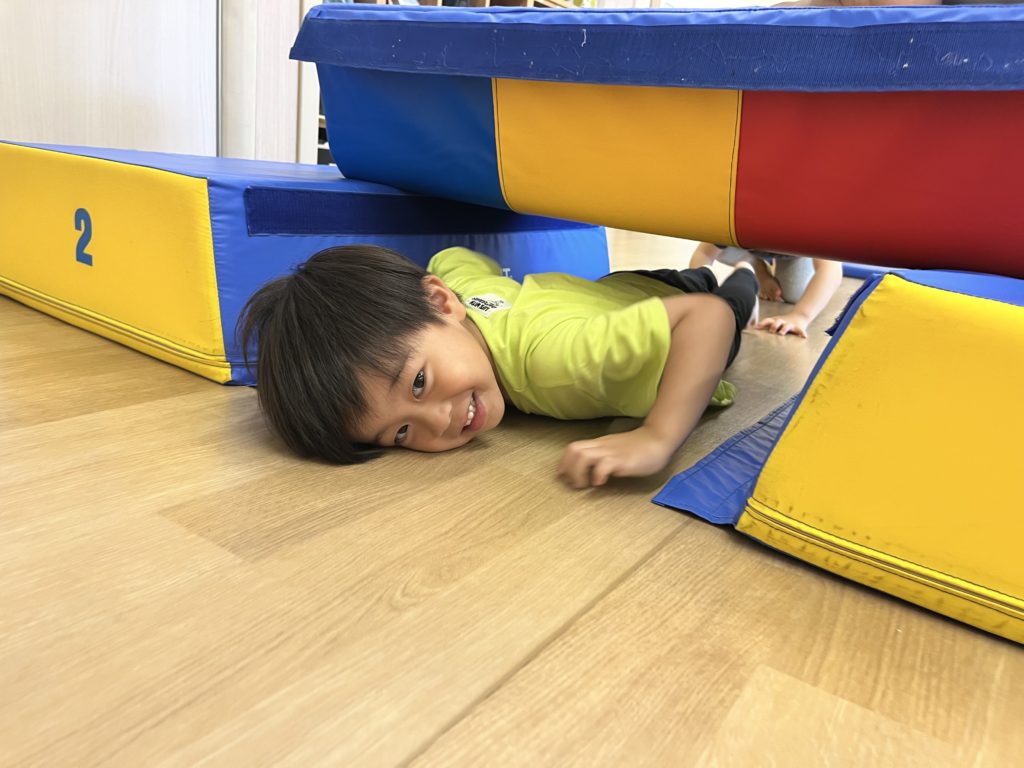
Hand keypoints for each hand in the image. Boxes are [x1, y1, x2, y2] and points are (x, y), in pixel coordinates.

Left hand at [558, 426, 675, 488]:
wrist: (658, 440)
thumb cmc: (639, 448)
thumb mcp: (615, 450)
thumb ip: (603, 457)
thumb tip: (590, 471)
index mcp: (599, 445)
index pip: (573, 447)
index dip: (564, 462)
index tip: (563, 475)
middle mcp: (602, 447)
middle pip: (574, 450)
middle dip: (567, 468)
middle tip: (573, 484)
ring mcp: (612, 452)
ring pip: (584, 455)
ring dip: (578, 472)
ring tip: (583, 485)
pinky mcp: (622, 460)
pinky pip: (604, 465)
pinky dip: (597, 475)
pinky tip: (600, 483)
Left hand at [754, 311, 809, 337]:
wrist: (798, 316)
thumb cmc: (781, 323)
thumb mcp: (773, 322)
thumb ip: (764, 326)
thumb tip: (751, 329)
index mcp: (775, 321)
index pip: (768, 320)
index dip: (762, 323)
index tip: (756, 327)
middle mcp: (782, 322)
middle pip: (777, 322)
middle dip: (774, 326)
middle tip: (771, 331)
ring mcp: (790, 324)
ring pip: (787, 326)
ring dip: (784, 329)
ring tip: (781, 333)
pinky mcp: (798, 327)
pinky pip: (800, 330)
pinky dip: (802, 333)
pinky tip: (804, 337)